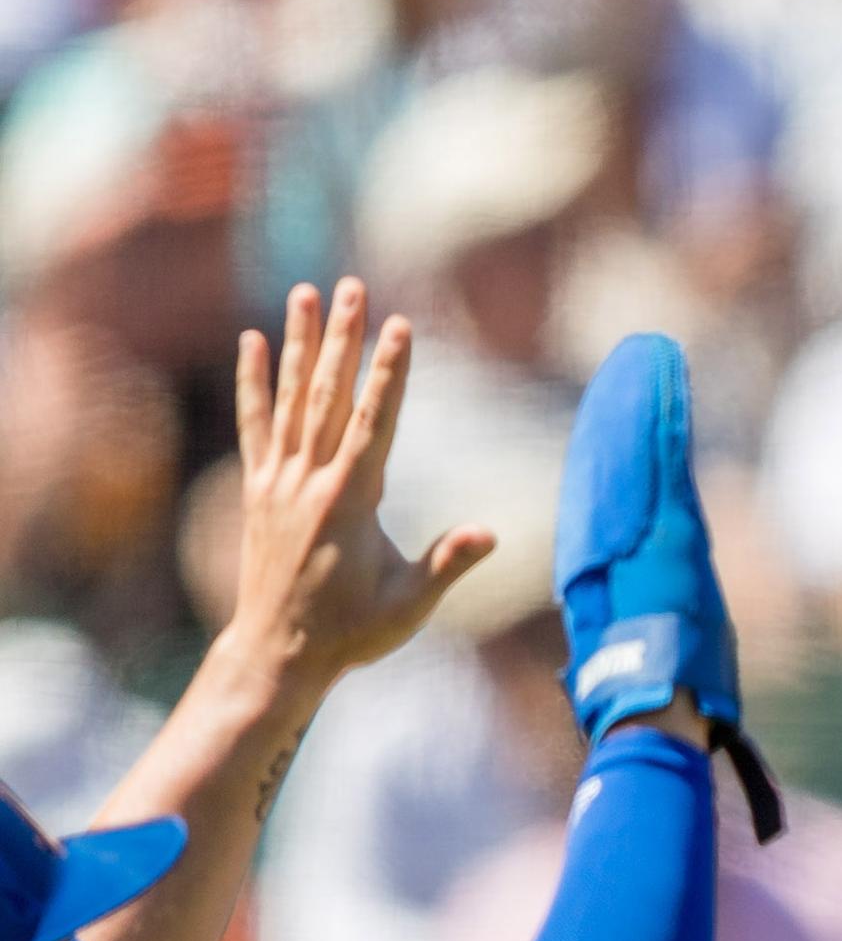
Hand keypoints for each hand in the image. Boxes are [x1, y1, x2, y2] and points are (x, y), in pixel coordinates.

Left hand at [223, 280, 492, 686]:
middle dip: (344, 338)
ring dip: (300, 342)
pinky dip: (254, 382)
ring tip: (306, 293)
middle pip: (328, 395)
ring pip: (291, 398)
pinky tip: (253, 343)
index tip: (399, 326)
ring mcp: (278, 482)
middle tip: (352, 287)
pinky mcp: (258, 489)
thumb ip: (447, 565)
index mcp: (349, 504)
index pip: (373, 423)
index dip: (389, 373)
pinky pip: (255, 424)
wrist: (279, 653)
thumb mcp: (409, 606)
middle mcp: (308, 482)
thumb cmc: (353, 633)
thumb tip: (488, 535)